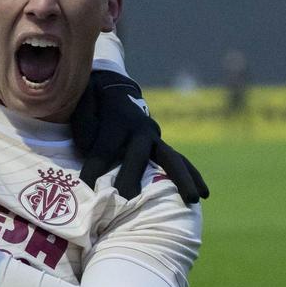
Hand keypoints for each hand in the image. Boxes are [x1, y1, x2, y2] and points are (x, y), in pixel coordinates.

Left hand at [71, 70, 208, 203]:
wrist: (111, 86)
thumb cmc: (92, 104)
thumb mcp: (81, 108)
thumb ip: (85, 127)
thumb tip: (91, 151)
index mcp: (116, 120)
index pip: (103, 149)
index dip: (93, 169)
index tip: (86, 189)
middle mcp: (139, 128)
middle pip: (137, 156)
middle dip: (130, 178)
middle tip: (126, 200)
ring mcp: (154, 136)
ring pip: (170, 158)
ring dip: (181, 179)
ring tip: (193, 200)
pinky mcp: (161, 144)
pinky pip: (179, 161)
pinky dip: (192, 176)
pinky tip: (204, 194)